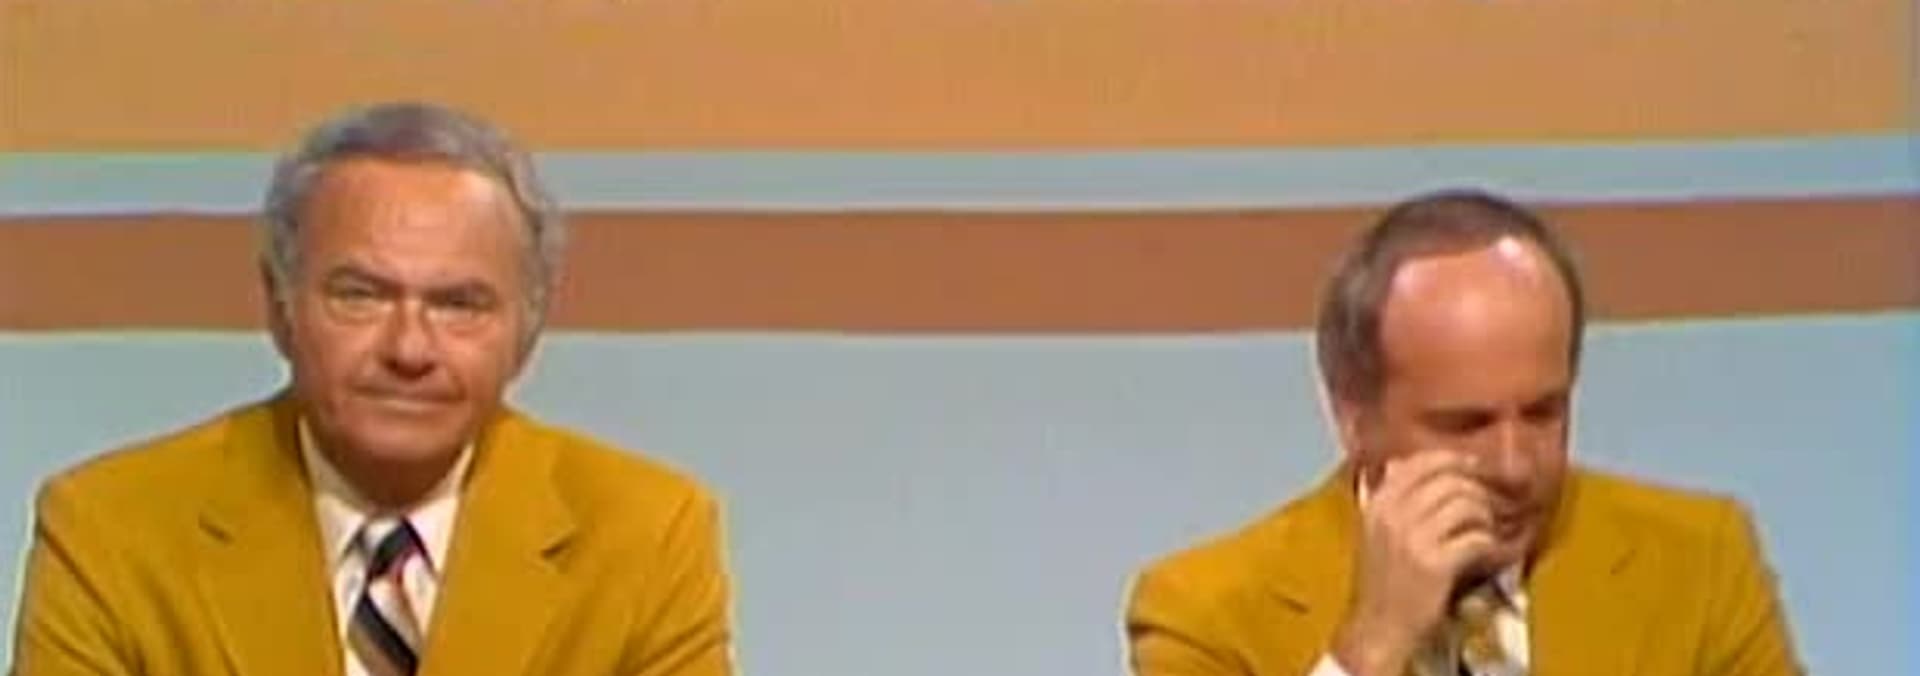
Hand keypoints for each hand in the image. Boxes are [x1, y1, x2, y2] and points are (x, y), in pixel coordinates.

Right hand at [1331, 451, 1502, 675]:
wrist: (1378, 626)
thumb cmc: (1382, 582)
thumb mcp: (1375, 531)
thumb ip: (1388, 497)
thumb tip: (1399, 463)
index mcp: (1378, 503)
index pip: (1421, 462)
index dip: (1455, 460)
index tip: (1474, 467)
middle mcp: (1392, 514)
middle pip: (1450, 480)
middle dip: (1477, 491)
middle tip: (1489, 505)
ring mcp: (1413, 538)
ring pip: (1467, 505)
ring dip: (1485, 518)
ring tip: (1486, 532)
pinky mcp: (1435, 564)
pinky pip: (1477, 538)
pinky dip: (1490, 545)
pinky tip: (1487, 553)